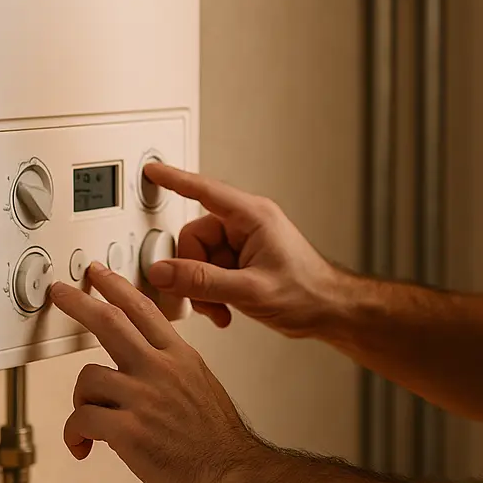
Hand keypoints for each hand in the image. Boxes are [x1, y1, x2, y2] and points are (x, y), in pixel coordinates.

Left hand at [47, 263, 267, 482]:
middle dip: (78, 302)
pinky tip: (82, 447)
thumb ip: (171, 368)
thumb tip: (143, 365)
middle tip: (61, 293)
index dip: (116, 287)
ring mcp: (144, 398)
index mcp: (180, 356)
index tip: (98, 275)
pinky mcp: (129, 430)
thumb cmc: (217, 441)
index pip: (143, 308)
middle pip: (109, 321)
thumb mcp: (201, 384)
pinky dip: (74, 435)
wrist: (232, 474)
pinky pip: (82, 420)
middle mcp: (161, 369)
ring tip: (89, 425)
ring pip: (88, 379)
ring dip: (81, 402)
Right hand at [141, 162, 349, 337]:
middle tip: (204, 299)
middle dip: (192, 272)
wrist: (330, 311)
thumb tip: (163, 272)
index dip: (174, 179)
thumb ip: (202, 281)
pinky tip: (226, 309)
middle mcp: (246, 224)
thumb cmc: (307, 293)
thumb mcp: (250, 290)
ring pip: (198, 259)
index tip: (152, 171)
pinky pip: (209, 271)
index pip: (204, 191)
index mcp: (252, 216)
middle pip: (194, 238)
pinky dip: (210, 292)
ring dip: (202, 288)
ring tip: (221, 308)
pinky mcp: (242, 261)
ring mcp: (243, 243)